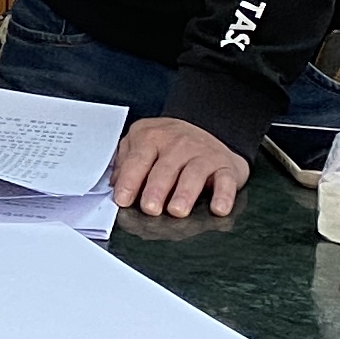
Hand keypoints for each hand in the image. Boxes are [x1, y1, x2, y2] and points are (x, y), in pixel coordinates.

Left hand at [113, 115, 249, 217]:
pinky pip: (225, 180)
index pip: (138, 160)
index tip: (123, 199)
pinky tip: (218, 209)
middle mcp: (178, 143)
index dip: (129, 181)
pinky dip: (223, 195)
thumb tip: (114, 185)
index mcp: (151, 137)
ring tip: (177, 210)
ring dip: (185, 193)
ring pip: (193, 174)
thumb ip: (127, 162)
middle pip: (165, 168)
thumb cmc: (170, 144)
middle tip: (150, 208)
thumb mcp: (143, 144)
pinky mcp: (225, 165)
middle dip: (156, 189)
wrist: (209, 128)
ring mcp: (203, 153)